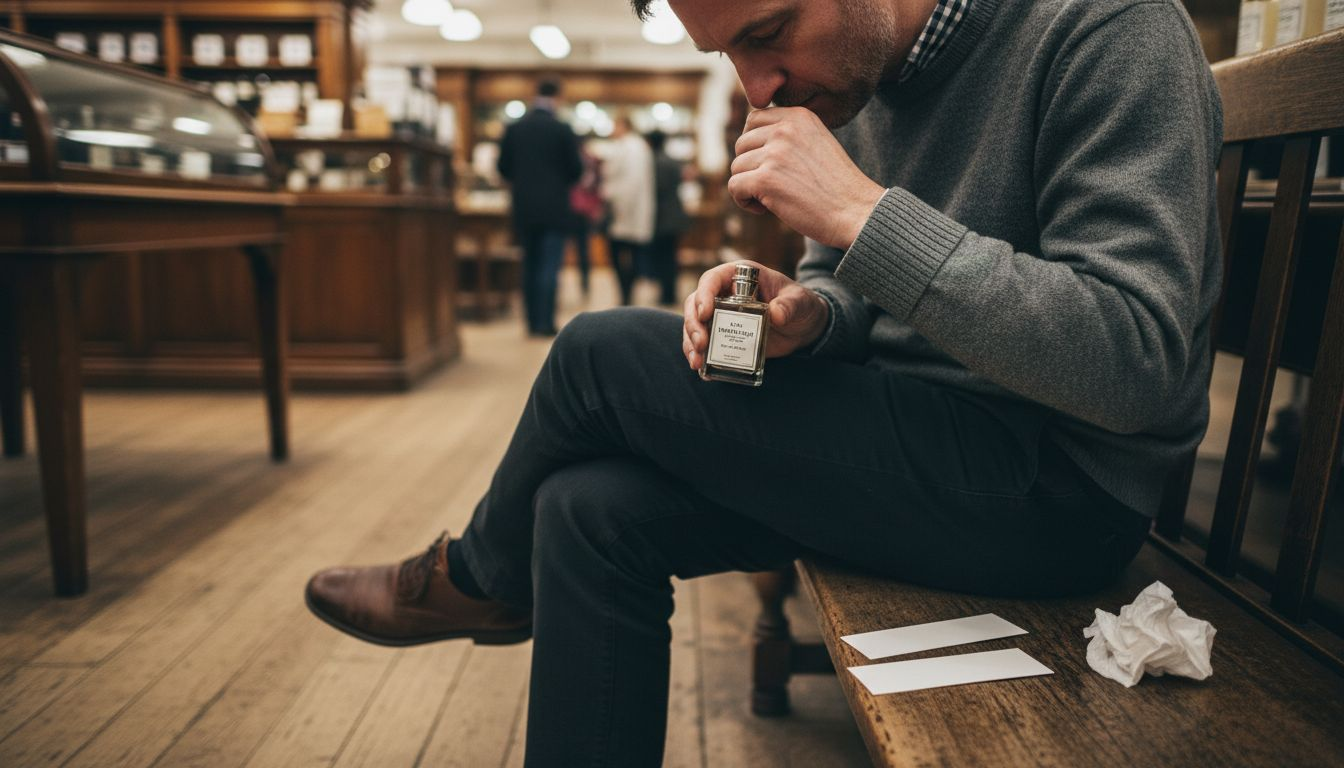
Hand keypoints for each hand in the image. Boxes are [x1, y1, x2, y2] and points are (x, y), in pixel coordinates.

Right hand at [682, 261, 830, 370]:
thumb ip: (790, 305)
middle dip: (693, 324)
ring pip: (695, 325)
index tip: (704, 314)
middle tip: (701, 344)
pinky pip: (705, 344)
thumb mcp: (800, 302)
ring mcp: (721, 315)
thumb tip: (776, 313)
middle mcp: (724, 293)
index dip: (703, 295)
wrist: (804, 327)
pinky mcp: (724, 336)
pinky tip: (702, 370)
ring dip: (691, 343)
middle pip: (695, 304)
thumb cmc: (801, 305)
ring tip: (697, 361)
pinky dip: (700, 356)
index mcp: (739, 276)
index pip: (712, 280)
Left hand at [729, 107, 885, 249]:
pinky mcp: (765, 180)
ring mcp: (775, 154)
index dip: (753, 144)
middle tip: (772, 186)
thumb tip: (749, 137)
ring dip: (748, 186)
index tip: (767, 164)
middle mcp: (785, 129)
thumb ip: (789, 135)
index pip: (754, 119)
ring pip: (737, 167)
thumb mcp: (817, 143)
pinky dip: (744, 201)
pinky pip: (734, 186)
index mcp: (799, 117)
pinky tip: (764, 209)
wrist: (856, 212)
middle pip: (741, 144)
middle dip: (751, 167)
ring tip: (772, 198)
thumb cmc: (837, 186)